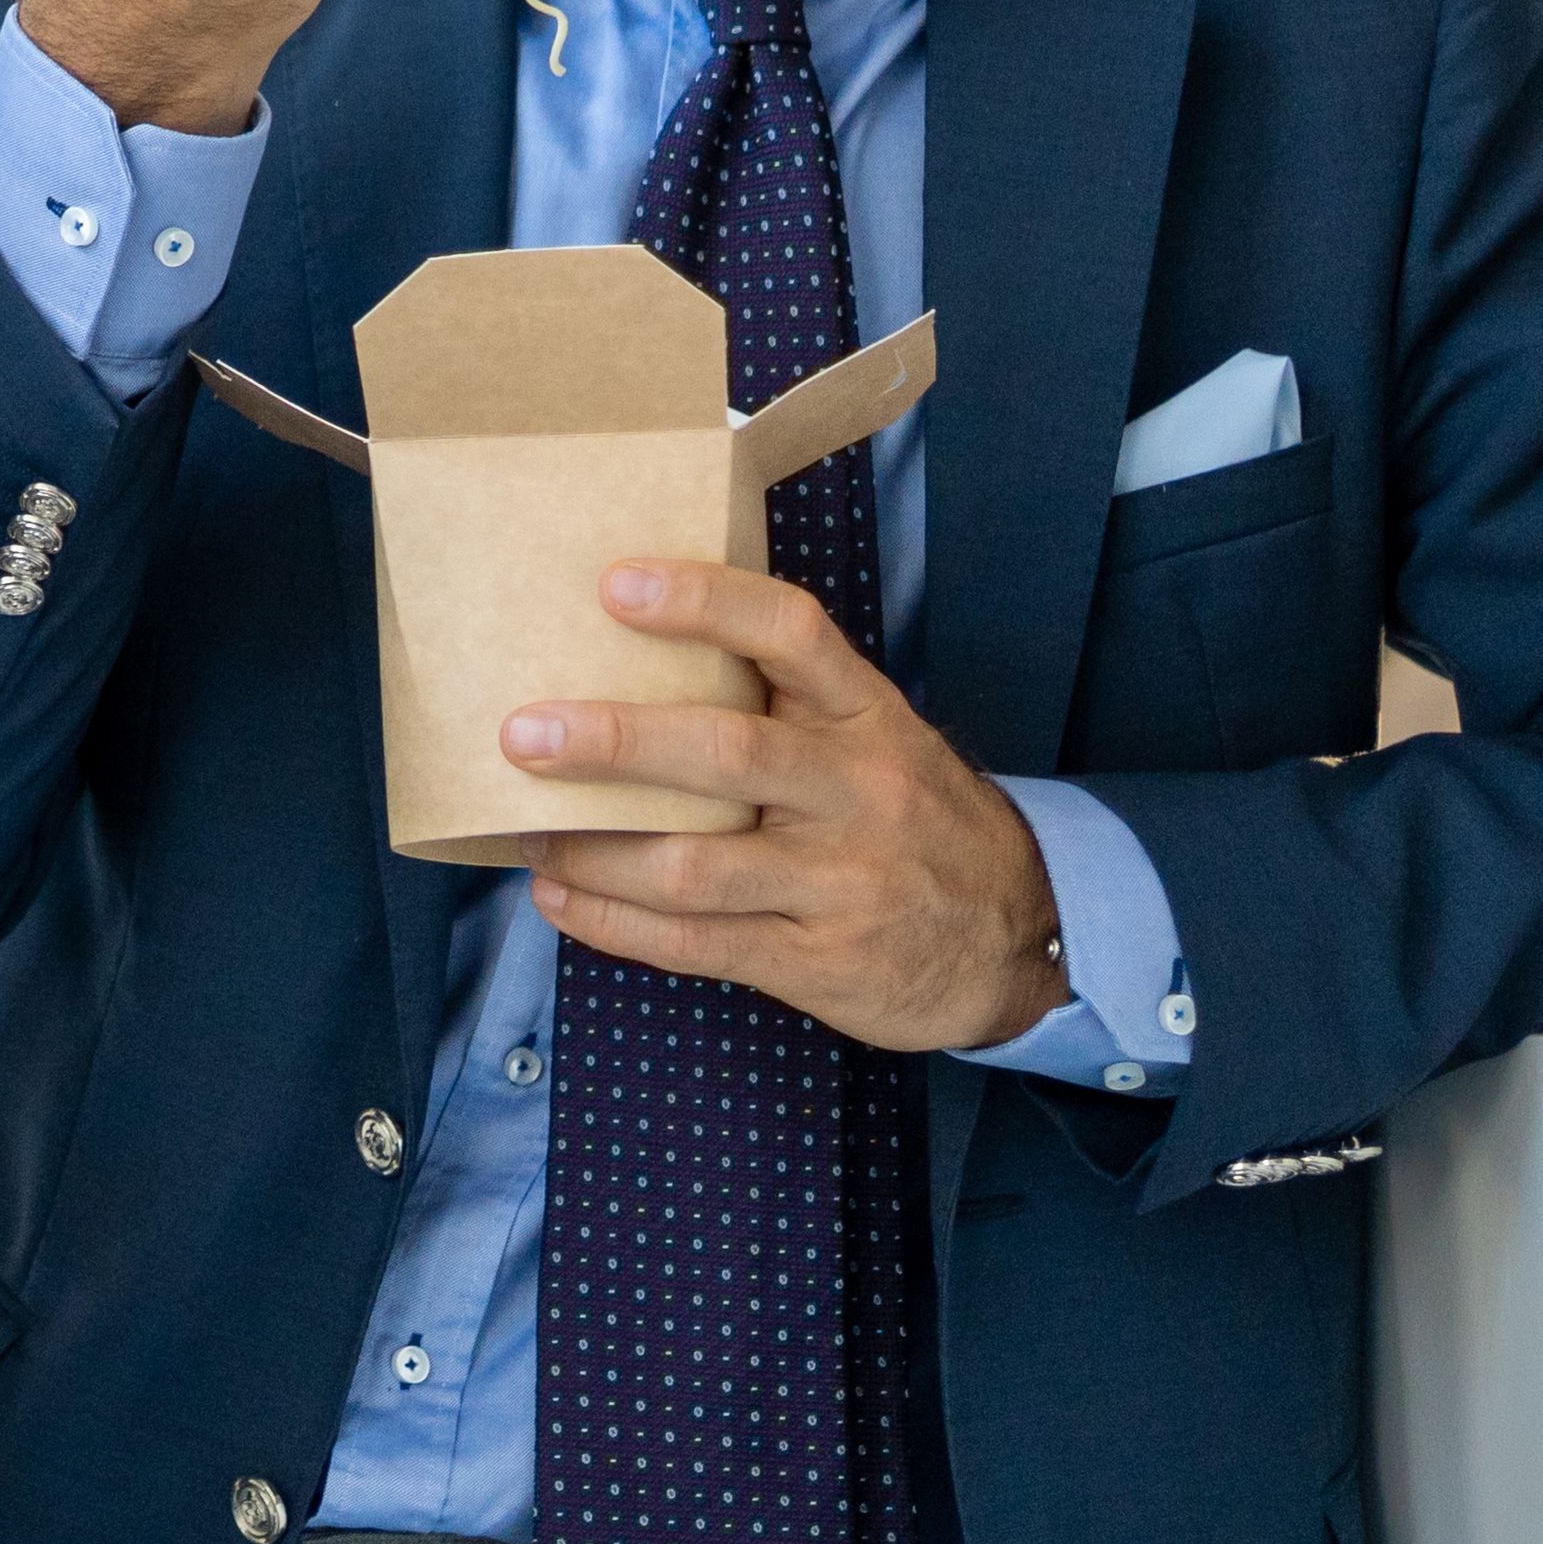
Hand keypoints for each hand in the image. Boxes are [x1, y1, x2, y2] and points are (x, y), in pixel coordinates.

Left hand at [512, 556, 1067, 1052]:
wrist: (1019, 938)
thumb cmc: (910, 818)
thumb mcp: (876, 739)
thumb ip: (785, 704)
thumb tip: (629, 655)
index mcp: (864, 715)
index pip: (790, 632)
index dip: (704, 601)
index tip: (616, 583)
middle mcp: (854, 791)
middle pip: (725, 754)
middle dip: (614, 743)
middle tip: (523, 734)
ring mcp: (836, 882)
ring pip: (693, 865)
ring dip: (592, 852)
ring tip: (526, 835)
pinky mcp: (814, 960)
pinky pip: (694, 944)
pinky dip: (612, 924)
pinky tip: (559, 899)